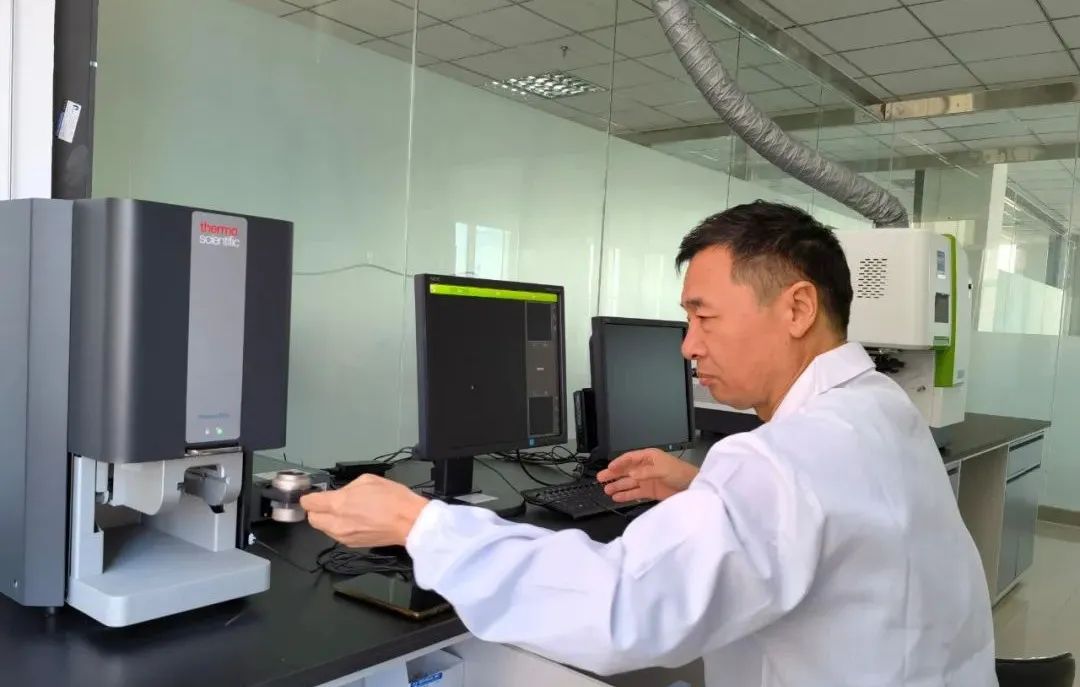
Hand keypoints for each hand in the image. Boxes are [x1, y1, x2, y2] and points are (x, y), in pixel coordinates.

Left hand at [299, 474, 429, 547]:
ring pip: (323, 529)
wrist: (410, 522)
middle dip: (316, 510)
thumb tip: (339, 495)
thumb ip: (347, 488)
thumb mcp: (368, 480)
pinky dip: (339, 528)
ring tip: (345, 512)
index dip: (309, 497)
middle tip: (329, 503)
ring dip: (328, 520)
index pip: (309, 503)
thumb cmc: (392, 497)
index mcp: (338, 504)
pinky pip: (337, 536)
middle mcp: (336, 523)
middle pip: (312, 519)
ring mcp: (343, 537)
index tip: (315, 495)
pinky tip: (355, 522)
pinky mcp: (352, 545)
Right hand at [596, 449, 697, 502]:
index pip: (630, 458)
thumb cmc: (681, 473)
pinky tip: (618, 497)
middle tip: (601, 478)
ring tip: (607, 490)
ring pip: (629, 482)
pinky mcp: (651, 491)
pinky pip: (635, 493)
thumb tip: (632, 474)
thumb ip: (646, 472)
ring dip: (618, 486)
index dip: (618, 463)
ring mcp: (648, 480)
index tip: (608, 468)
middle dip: (614, 474)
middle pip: (626, 470)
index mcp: (649, 457)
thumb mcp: (663, 469)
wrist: (694, 487)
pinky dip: (626, 495)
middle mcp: (647, 468)